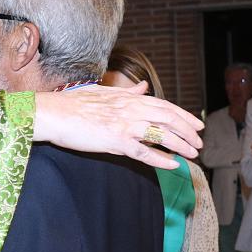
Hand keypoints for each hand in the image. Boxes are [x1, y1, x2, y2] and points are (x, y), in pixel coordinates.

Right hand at [33, 81, 203, 169]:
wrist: (52, 113)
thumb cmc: (72, 104)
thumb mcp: (103, 92)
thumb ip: (127, 92)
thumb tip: (144, 86)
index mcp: (127, 98)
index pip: (164, 105)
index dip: (183, 116)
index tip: (196, 125)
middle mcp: (129, 109)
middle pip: (168, 119)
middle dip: (188, 132)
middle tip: (199, 143)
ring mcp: (123, 125)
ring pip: (161, 135)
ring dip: (180, 146)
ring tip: (192, 155)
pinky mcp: (115, 141)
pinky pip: (144, 152)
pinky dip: (160, 159)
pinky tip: (173, 165)